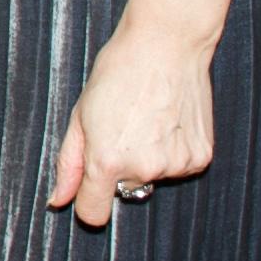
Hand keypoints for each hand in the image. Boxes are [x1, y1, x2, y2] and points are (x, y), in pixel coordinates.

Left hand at [48, 15, 217, 227]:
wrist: (166, 45)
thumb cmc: (118, 73)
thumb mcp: (81, 115)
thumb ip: (69, 164)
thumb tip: (59, 201)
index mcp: (107, 160)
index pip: (94, 214)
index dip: (88, 202)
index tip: (91, 188)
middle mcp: (144, 169)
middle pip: (125, 189)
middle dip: (120, 166)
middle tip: (124, 126)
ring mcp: (176, 165)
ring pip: (153, 176)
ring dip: (149, 157)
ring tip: (148, 118)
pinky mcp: (201, 157)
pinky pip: (179, 166)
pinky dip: (173, 150)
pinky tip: (170, 120)